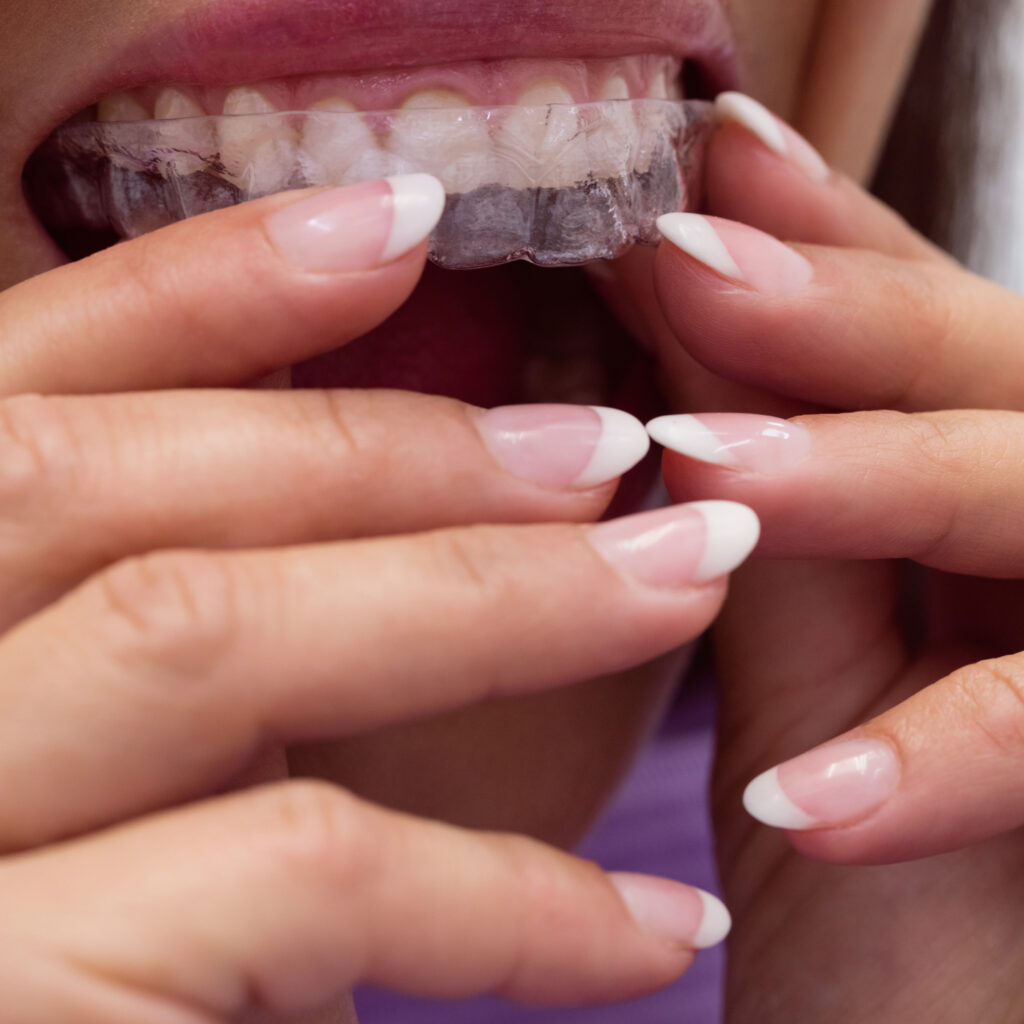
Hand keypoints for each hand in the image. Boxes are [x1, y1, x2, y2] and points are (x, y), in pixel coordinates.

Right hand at [0, 178, 751, 1020]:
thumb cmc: (113, 944)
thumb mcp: (123, 755)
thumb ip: (185, 614)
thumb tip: (395, 482)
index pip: (20, 381)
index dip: (197, 283)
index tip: (395, 218)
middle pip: (111, 484)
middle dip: (386, 442)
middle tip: (610, 442)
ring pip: (205, 632)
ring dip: (482, 595)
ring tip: (674, 574)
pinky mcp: (26, 1004)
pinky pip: (301, 872)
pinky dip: (503, 890)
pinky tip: (649, 927)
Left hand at [610, 93, 1023, 1020]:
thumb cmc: (876, 902)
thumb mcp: (806, 690)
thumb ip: (774, 521)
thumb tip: (681, 331)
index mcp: (982, 516)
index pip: (917, 339)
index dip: (829, 238)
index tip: (712, 159)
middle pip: (995, 374)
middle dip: (848, 315)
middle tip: (688, 250)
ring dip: (882, 479)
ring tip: (709, 463)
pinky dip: (944, 758)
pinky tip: (807, 789)